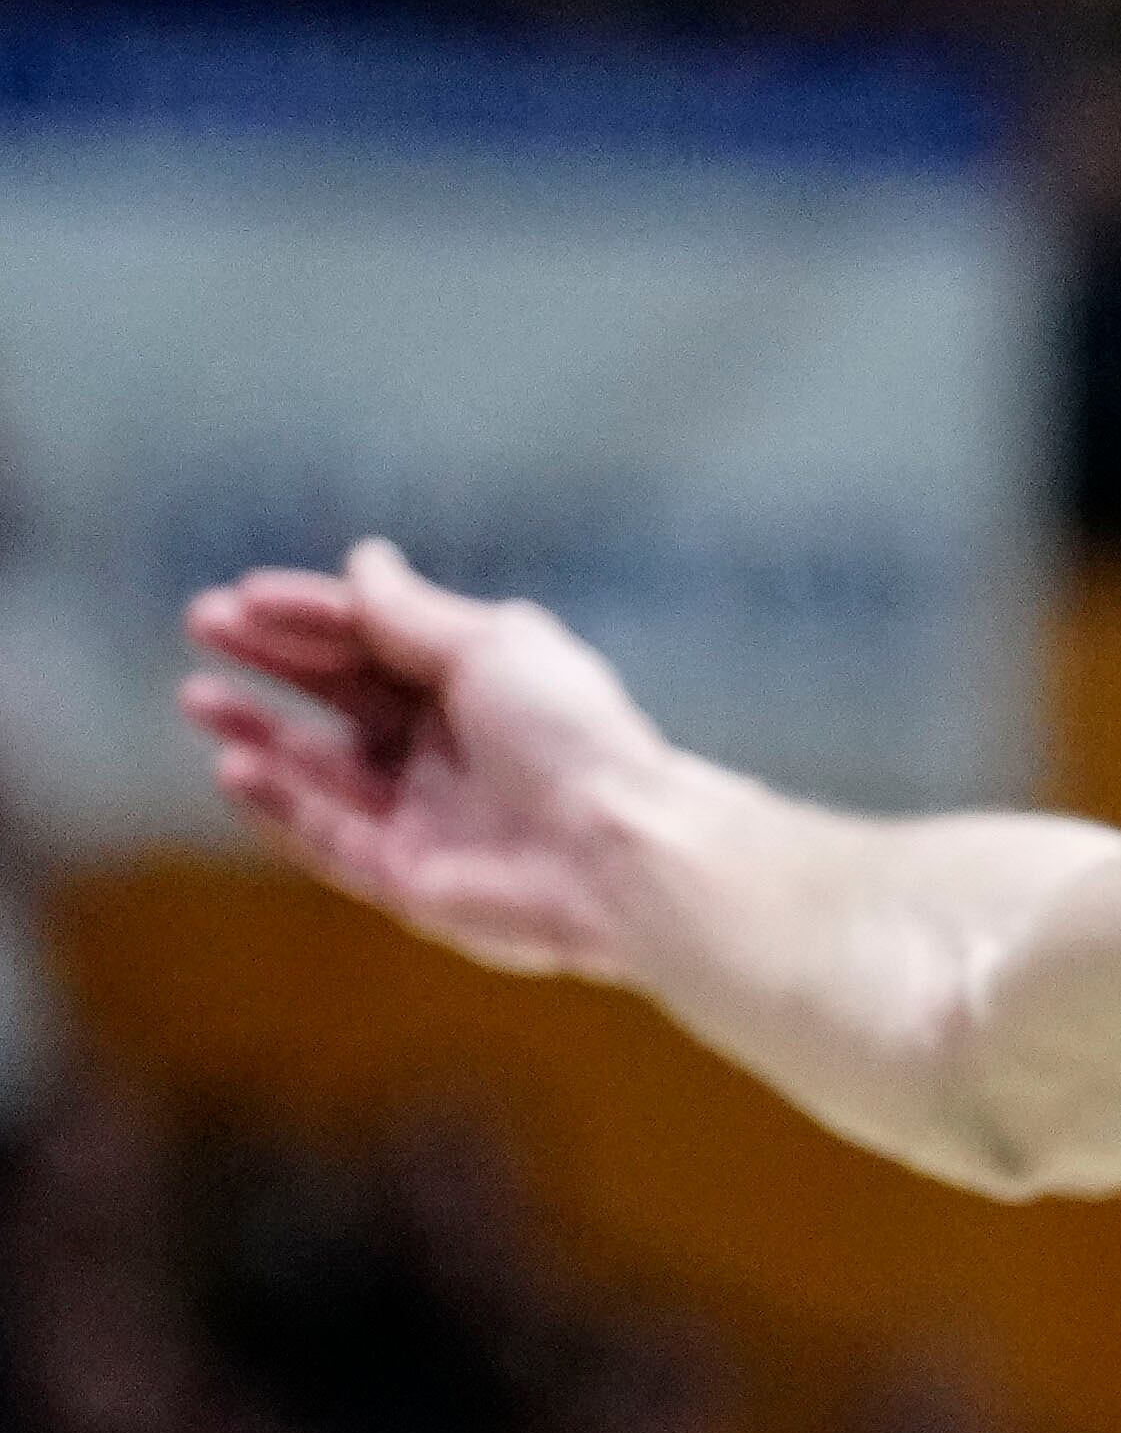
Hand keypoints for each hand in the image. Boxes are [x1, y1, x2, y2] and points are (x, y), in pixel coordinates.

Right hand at [181, 541, 678, 980]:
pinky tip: (233, 768)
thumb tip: (364, 559)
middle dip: (273, 658)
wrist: (610, 850)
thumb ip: (413, 615)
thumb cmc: (566, 734)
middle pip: (342, 690)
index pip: (380, 636)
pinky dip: (278, 804)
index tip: (246, 595)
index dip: (312, 613)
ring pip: (322, 765)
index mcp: (480, 680)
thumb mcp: (490, 649)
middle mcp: (449, 740)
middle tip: (202, 623)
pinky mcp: (404, 873)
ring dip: (260, 730)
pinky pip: (325, 835)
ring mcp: (424, 808)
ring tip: (199, 697)